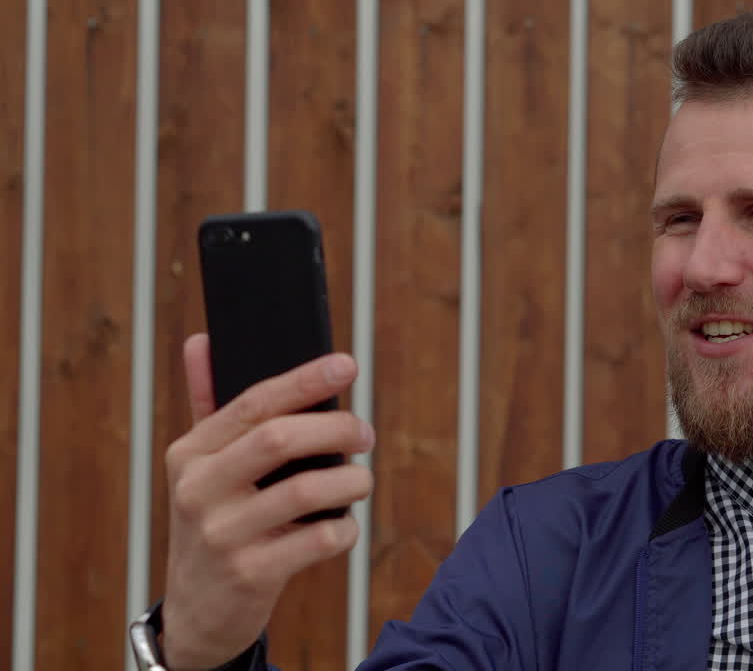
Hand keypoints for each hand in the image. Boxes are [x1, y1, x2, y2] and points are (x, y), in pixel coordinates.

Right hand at [160, 333, 374, 669]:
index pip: (252, 402)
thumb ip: (208, 405)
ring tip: (361, 480)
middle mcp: (199, 490)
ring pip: (306, 490)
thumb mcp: (200, 467)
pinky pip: (319, 539)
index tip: (348, 364)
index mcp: (190, 453)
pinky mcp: (251, 573)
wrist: (200, 609)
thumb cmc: (216, 520)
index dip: (303, 380)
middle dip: (337, 429)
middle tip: (366, 433)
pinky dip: (345, 528)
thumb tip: (202, 340)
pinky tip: (344, 526)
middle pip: (280, 438)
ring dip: (351, 479)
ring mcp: (222, 534)